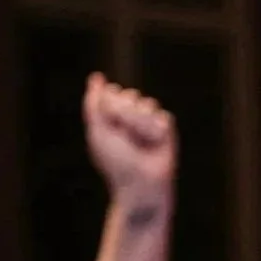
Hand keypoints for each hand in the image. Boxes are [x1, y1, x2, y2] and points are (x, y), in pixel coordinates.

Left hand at [83, 74, 178, 210]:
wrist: (141, 184)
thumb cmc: (116, 162)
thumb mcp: (97, 131)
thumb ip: (93, 103)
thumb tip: (96, 76)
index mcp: (111, 117)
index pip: (113, 92)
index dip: (111, 105)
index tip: (109, 124)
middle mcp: (130, 117)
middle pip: (131, 94)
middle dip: (126, 114)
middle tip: (125, 137)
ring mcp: (149, 123)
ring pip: (148, 104)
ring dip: (140, 124)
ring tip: (140, 143)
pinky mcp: (167, 130)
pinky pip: (163, 116)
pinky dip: (156, 131)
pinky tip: (155, 145)